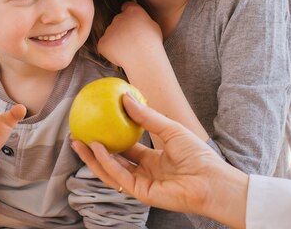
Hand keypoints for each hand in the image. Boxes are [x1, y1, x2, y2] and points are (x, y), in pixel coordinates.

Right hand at [71, 95, 246, 227]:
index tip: (96, 125)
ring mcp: (142, 184)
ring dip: (93, 158)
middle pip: (113, 162)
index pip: (126, 150)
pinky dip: (107, 163)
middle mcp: (145, 172)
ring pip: (110, 171)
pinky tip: (98, 148)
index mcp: (153, 160)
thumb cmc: (199, 155)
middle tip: (78, 136)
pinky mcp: (141, 193)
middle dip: (93, 151)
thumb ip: (147, 117)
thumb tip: (125, 97)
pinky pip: (119, 176)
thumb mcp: (170, 129)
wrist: (213, 180)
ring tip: (79, 142)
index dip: (109, 138)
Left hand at [97, 2, 162, 68]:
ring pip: (111, 34)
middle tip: (131, 42)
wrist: (144, 59)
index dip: (129, 15)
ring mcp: (109, 30)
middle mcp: (118, 17)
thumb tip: (138, 22)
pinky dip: (109, 51)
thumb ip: (142, 20)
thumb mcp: (153, 26)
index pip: (126, 7)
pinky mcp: (103, 42)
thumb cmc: (153, 44)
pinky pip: (104, 45)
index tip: (132, 23)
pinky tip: (121, 56)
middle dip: (122, 29)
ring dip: (116, 40)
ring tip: (128, 51)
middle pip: (118, 21)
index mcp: (132, 11)